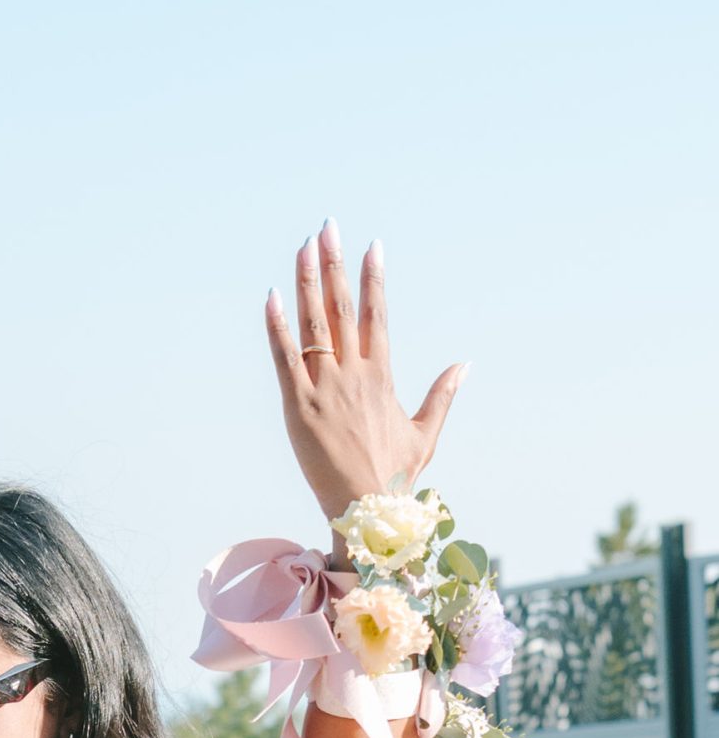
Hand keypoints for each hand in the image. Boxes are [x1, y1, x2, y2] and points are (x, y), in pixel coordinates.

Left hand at [266, 222, 465, 525]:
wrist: (367, 511)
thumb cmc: (395, 477)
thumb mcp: (426, 434)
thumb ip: (442, 395)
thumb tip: (465, 365)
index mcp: (382, 377)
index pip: (377, 316)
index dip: (374, 278)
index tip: (372, 246)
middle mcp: (354, 376)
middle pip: (343, 308)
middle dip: (334, 264)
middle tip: (328, 226)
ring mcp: (324, 390)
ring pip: (314, 325)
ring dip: (306, 282)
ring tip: (304, 246)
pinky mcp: (297, 408)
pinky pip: (284, 359)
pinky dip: (277, 327)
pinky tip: (272, 296)